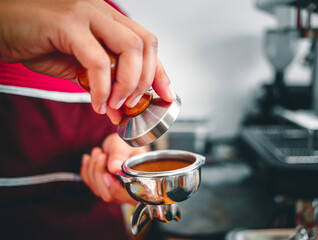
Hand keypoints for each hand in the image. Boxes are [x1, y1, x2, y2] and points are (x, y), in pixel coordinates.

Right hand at [0, 0, 175, 123]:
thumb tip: (120, 110)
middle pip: (144, 43)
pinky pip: (98, 60)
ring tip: (116, 106)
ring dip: (128, 84)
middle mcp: (102, 12)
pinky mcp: (67, 23)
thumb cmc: (39, 43)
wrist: (3, 28)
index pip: (146, 43)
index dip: (160, 71)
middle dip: (145, 80)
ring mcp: (86, 14)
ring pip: (129, 48)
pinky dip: (103, 88)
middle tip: (133, 105)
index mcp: (109, 20)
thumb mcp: (79, 66)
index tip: (167, 95)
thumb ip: (103, 84)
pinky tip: (98, 104)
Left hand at [80, 133, 148, 204]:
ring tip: (98, 152)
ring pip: (97, 189)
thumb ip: (120, 155)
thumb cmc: (128, 144)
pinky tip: (90, 158)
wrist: (122, 143)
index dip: (117, 190)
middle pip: (109, 195)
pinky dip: (87, 169)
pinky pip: (90, 183)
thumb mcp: (125, 145)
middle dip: (100, 173)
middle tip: (102, 154)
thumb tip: (114, 167)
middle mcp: (128, 191)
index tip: (108, 175)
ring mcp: (115, 192)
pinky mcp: (103, 188)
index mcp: (142, 182)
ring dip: (93, 169)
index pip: (131, 196)